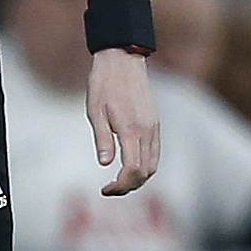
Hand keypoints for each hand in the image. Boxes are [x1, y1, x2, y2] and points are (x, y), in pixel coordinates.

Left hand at [86, 46, 159, 195]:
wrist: (122, 60)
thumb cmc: (104, 84)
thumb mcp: (95, 111)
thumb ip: (103, 139)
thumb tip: (105, 164)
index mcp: (131, 129)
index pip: (133, 169)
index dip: (120, 185)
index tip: (105, 189)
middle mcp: (147, 131)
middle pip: (146, 172)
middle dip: (129, 186)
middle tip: (109, 189)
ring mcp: (154, 127)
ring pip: (154, 164)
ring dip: (138, 178)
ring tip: (119, 182)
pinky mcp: (155, 123)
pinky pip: (155, 152)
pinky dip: (145, 166)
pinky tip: (129, 166)